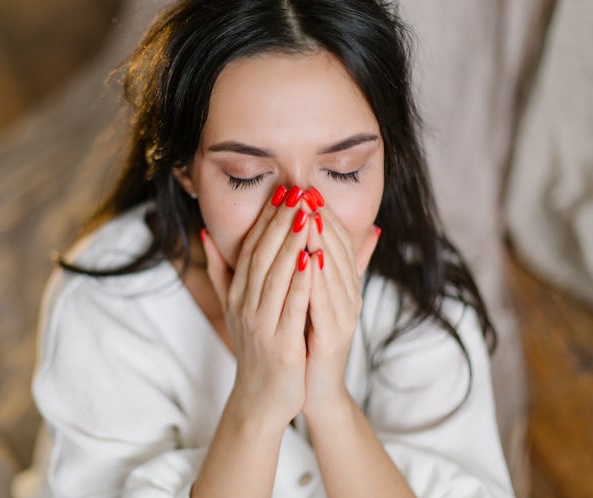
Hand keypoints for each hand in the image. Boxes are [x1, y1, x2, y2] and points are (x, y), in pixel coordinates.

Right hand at [201, 186, 311, 429]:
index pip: (251, 248)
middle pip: (262, 255)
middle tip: (296, 190)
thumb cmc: (254, 348)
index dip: (266, 219)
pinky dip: (301, 281)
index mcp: (237, 294)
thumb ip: (221, 271)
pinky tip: (314, 258)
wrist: (260, 399)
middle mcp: (244, 305)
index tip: (282, 191)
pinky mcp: (280, 344)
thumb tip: (207, 234)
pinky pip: (291, 306)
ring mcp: (261, 324)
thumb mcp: (234, 307)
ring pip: (276, 276)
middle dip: (279, 221)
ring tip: (306, 214)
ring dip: (291, 243)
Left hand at [301, 206, 379, 416]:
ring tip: (308, 215)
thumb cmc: (310, 337)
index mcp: (343, 283)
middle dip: (321, 219)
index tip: (304, 188)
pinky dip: (319, 279)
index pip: (336, 240)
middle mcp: (349, 294)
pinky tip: (310, 258)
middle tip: (306, 192)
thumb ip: (332, 265)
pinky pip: (326, 301)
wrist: (313, 386)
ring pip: (334, 270)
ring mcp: (345, 314)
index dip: (322, 213)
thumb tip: (352, 230)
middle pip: (337, 249)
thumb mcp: (320, 295)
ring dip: (321, 241)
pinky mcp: (336, 334)